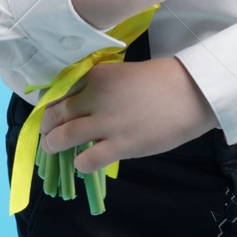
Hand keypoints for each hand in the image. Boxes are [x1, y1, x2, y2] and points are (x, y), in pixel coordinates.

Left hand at [39, 56, 217, 173]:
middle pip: (55, 114)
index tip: (49, 113)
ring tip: (53, 149)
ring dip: (53, 145)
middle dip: (47, 126)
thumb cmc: (160, 81)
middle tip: (47, 133)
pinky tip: (82, 161)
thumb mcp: (121, 73)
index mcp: (94, 75)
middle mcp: (94, 97)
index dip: (50, 104)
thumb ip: (98, 87)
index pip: (58, 91)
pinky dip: (79, 163)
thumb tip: (79, 104)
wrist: (190, 92)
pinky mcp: (120, 145)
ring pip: (63, 137)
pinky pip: (86, 160)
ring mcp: (106, 122)